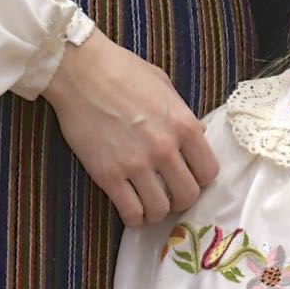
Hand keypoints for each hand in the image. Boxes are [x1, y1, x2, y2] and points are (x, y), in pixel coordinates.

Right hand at [43, 30, 218, 226]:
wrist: (80, 71)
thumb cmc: (123, 71)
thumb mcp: (165, 87)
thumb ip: (182, 116)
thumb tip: (197, 137)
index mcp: (184, 125)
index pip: (209, 172)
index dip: (200, 179)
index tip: (189, 178)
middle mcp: (165, 148)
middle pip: (187, 196)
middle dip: (180, 200)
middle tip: (169, 195)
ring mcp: (136, 164)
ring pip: (160, 209)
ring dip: (157, 212)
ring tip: (150, 206)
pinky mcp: (108, 175)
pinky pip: (131, 212)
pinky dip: (134, 218)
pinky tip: (132, 211)